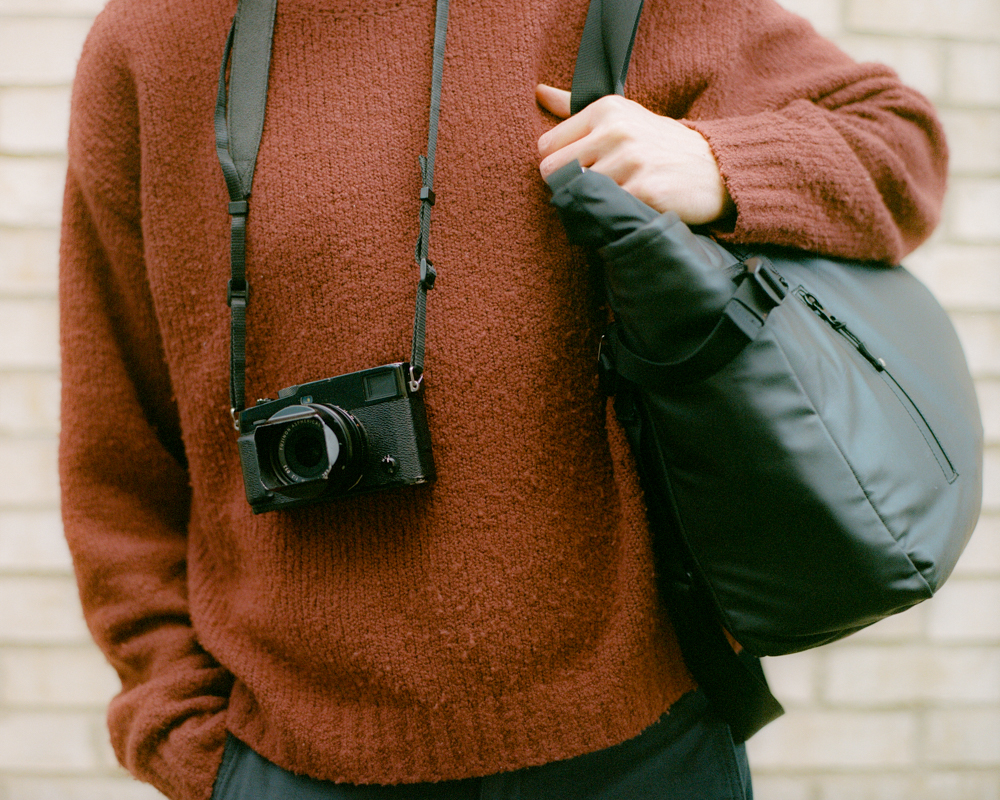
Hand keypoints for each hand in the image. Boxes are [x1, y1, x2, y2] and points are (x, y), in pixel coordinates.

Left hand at [536, 84, 733, 225]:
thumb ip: (575, 107)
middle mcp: (616, 131)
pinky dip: (609, 219)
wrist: (715, 168)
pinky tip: (627, 213)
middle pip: (554, 172)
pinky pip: (604, 213)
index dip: (559, 166)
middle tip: (593, 192)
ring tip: (613, 202)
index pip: (546, 148)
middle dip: (568, 187)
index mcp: (605, 110)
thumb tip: (538, 91)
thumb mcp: (621, 115)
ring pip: (576, 195)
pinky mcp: (644, 191)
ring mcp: (630, 161)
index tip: (582, 172)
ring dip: (589, 206)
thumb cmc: (659, 144)